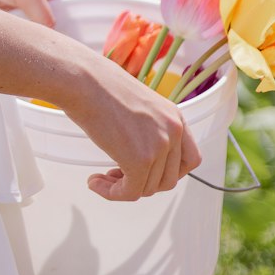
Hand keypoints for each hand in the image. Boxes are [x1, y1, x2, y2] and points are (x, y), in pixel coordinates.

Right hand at [60, 47, 202, 201]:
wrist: (84, 81)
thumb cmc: (101, 87)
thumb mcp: (139, 106)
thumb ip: (151, 129)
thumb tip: (142, 156)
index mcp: (175, 117)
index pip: (190, 160)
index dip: (168, 172)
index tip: (147, 172)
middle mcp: (173, 132)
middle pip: (168, 180)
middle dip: (143, 183)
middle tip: (118, 175)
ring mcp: (159, 146)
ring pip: (147, 188)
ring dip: (122, 188)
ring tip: (102, 177)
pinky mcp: (139, 161)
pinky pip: (130, 192)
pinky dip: (111, 194)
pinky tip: (95, 182)